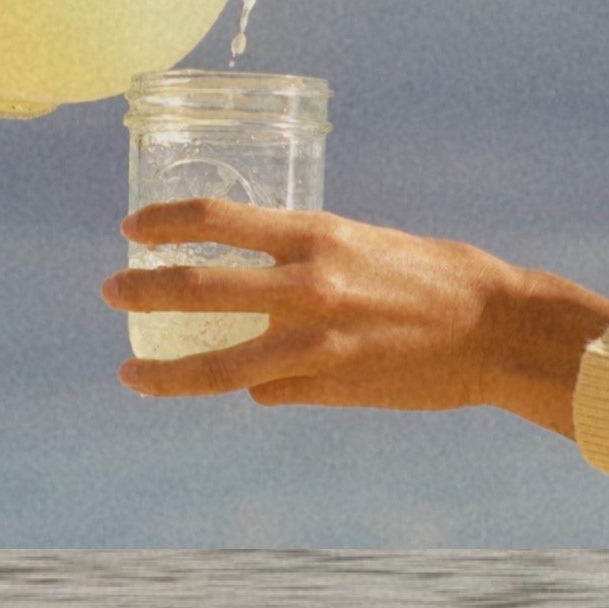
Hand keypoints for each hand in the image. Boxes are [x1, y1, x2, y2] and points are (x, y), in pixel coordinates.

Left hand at [104, 205, 608, 436]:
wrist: (496, 328)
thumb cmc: (434, 279)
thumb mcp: (363, 248)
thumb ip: (305, 272)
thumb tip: (259, 301)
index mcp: (317, 234)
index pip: (219, 218)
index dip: (166, 221)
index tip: (133, 227)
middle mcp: (308, 283)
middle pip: (198, 286)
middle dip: (143, 288)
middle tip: (112, 290)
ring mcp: (315, 341)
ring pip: (217, 363)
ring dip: (165, 370)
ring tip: (130, 371)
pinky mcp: (330, 385)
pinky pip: (266, 389)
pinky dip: (250, 386)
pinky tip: (234, 387)